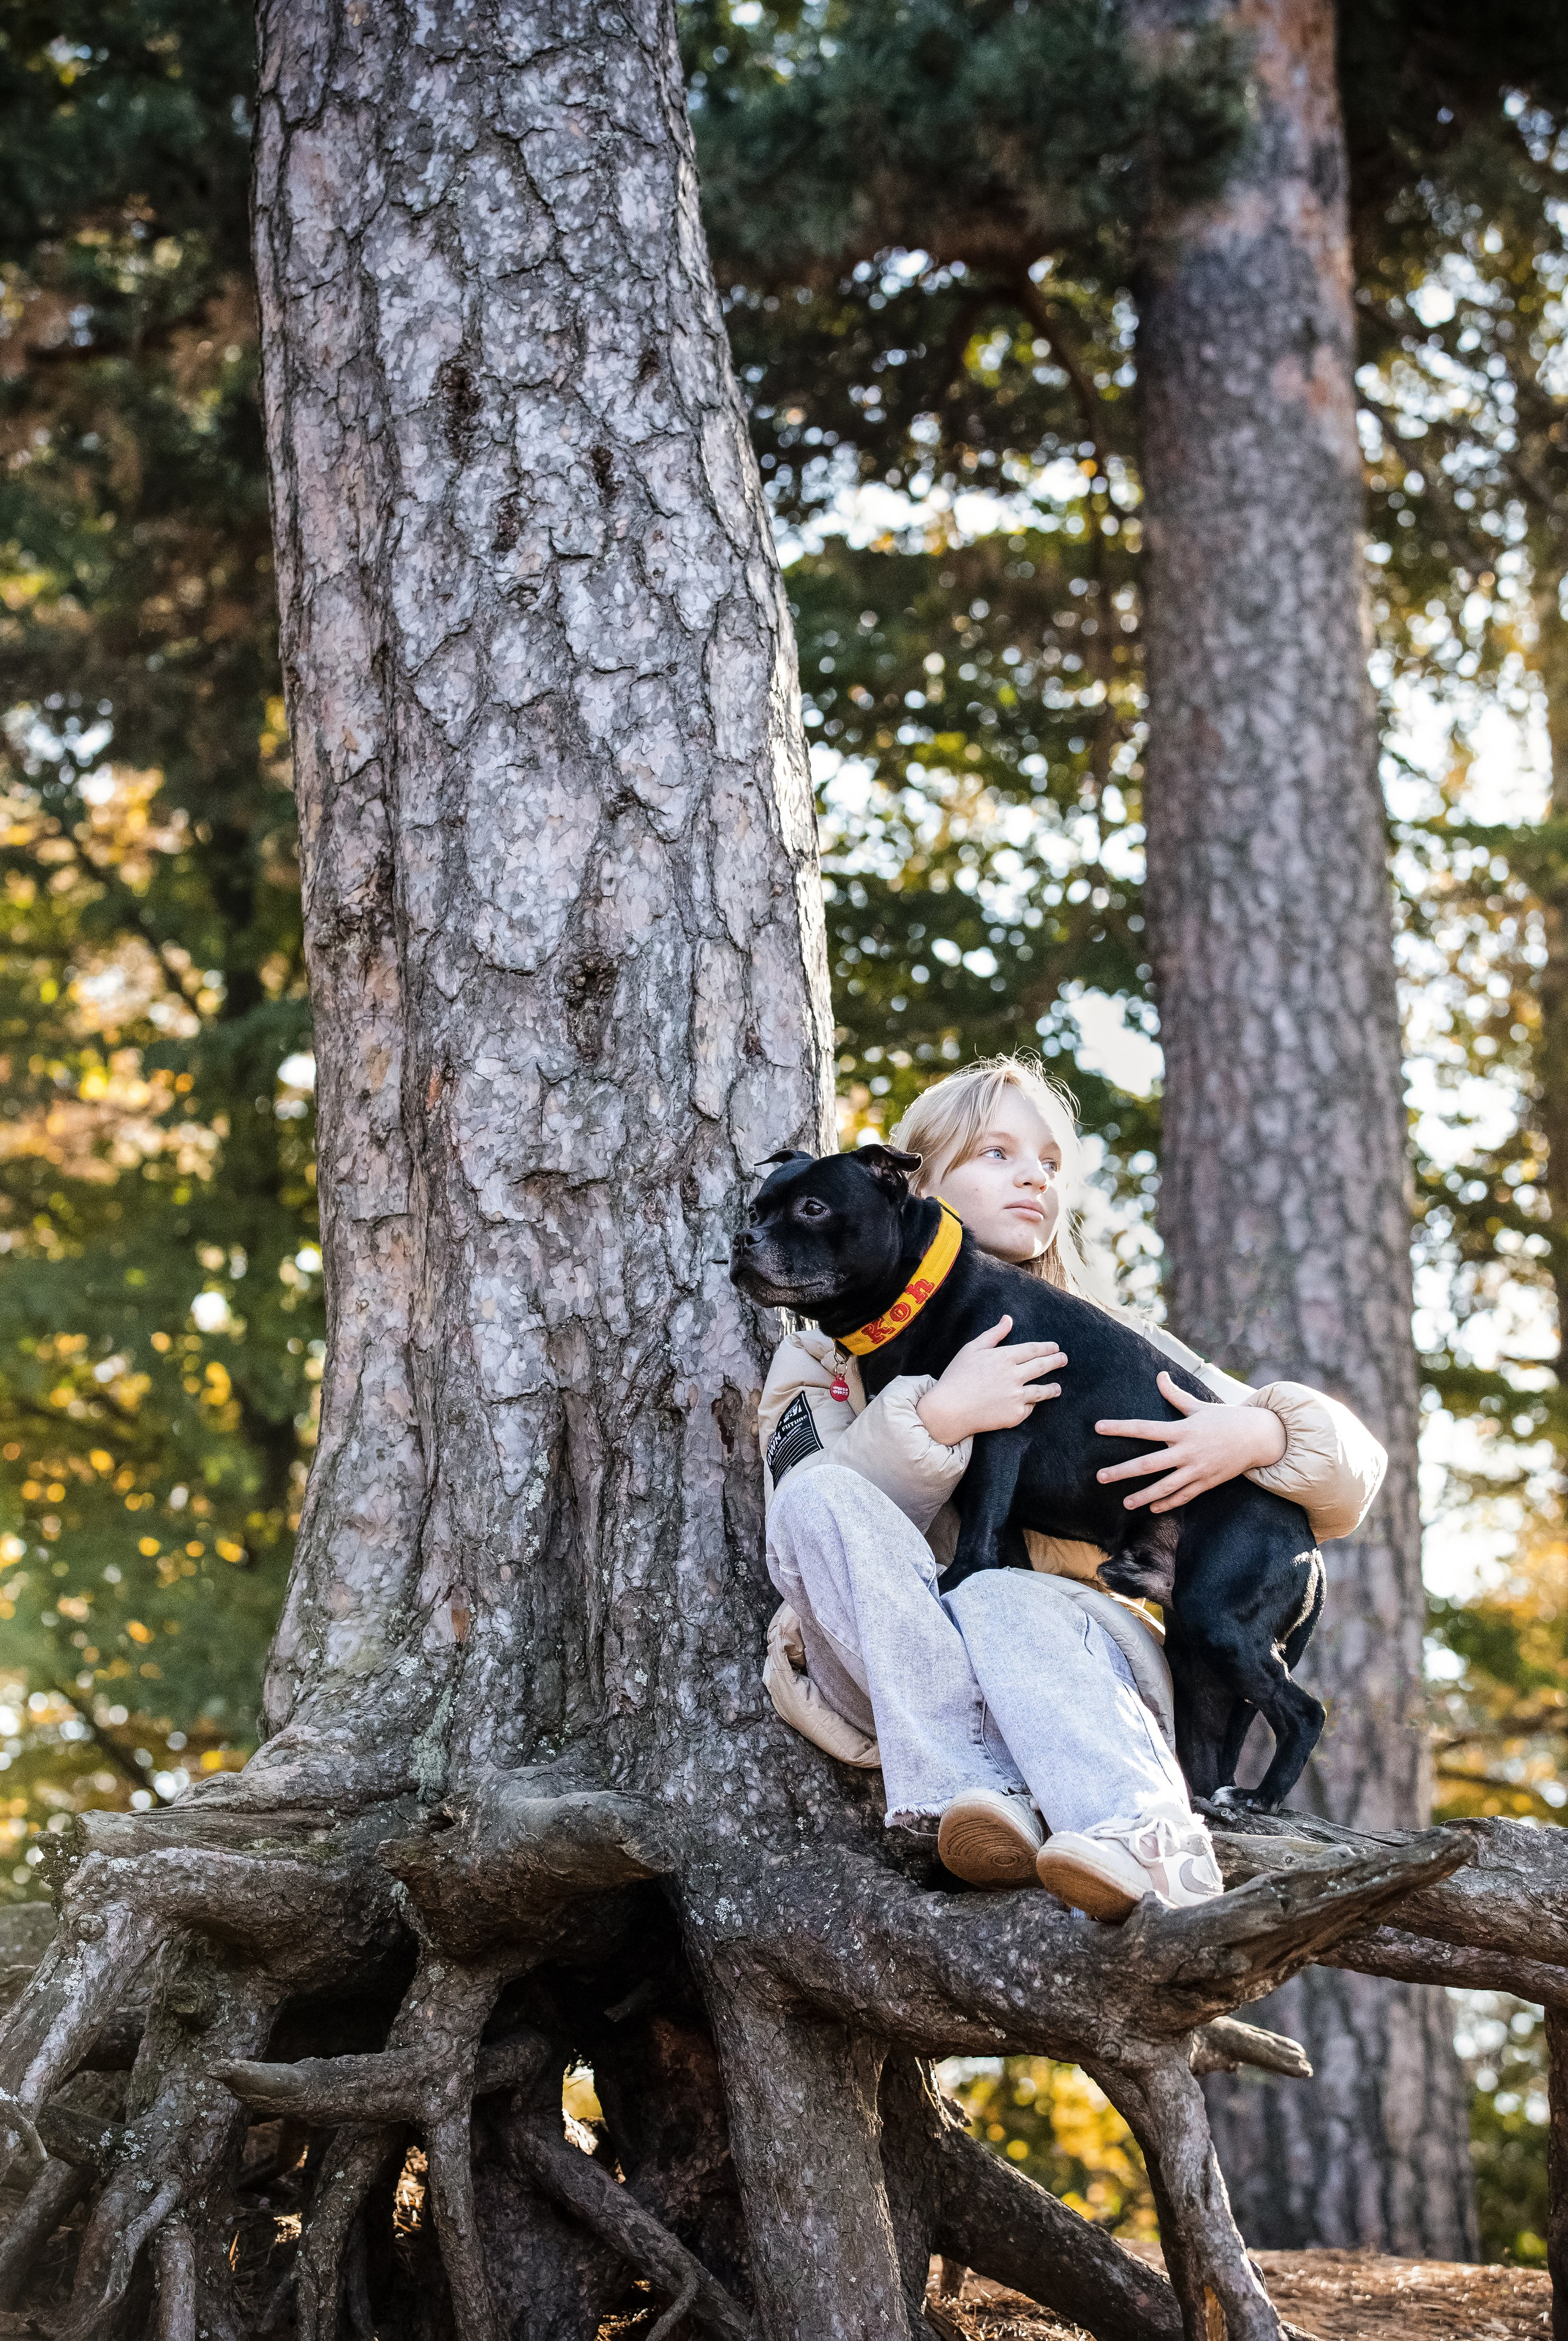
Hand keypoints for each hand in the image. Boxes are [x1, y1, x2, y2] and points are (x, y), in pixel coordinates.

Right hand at [917, 1316, 1066, 1446]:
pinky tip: (1034, 1404)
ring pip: (1041, 1391)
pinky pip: (1028, 1409)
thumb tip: (1008, 1319)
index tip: (1055, 1347)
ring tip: (1058, 1388)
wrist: (949, 1410)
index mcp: (1004, 1357)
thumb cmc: (956, 1376)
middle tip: (1063, 1359)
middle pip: (1042, 1367)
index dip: (1047, 1348)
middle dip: (1055, 1362)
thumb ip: (993, 1334)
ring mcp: (1017, 1397)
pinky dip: (1031, 1405)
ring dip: (1052, 1388)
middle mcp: (1015, 1376)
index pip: (1033, 1350)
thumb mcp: (972, 1349)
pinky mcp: (1015, 1415)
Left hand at [1094, 1372, 1286, 1513]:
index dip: (1120, 1427)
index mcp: (1182, 1429)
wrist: (1258, 1437)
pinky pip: (1184, 1496)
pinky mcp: (1207, 1483)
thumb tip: (1160, 1375)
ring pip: (1165, 1487)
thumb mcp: (1198, 1405)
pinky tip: (1152, 1508)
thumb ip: (1175, 1394)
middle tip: (1100, 1477)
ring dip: (1143, 1496)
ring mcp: (1197, 1470)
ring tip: (1125, 1503)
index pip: (1144, 1428)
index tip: (1098, 1427)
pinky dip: (1168, 1503)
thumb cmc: (1224, 1419)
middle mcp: (1187, 1451)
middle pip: (1148, 1464)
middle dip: (1122, 1471)